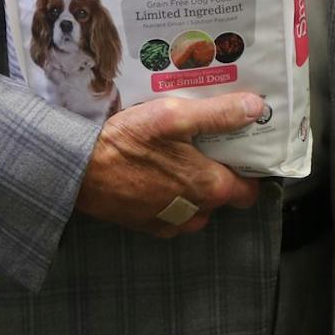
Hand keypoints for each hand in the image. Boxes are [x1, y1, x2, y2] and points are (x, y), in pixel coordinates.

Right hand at [72, 92, 265, 237]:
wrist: (78, 172)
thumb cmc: (127, 143)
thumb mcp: (174, 117)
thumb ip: (218, 114)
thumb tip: (256, 108)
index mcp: (210, 187)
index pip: (250, 189)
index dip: (251, 169)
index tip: (244, 147)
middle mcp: (196, 212)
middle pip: (225, 195)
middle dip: (223, 172)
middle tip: (211, 143)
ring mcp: (172, 223)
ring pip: (201, 205)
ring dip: (198, 184)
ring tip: (184, 154)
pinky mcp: (149, 226)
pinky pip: (176, 212)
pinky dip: (176, 195)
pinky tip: (162, 170)